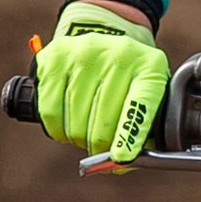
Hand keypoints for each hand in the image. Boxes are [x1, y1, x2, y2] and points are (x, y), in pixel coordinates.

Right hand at [35, 2, 169, 159]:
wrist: (106, 35)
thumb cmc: (129, 81)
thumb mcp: (149, 99)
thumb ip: (142, 135)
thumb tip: (118, 166)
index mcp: (149, 67)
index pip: (141, 104)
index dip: (130, 134)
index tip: (121, 157)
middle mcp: (119, 54)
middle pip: (104, 121)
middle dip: (102, 146)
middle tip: (102, 148)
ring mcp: (85, 53)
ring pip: (76, 121)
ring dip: (79, 138)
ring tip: (85, 131)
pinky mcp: (56, 57)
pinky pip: (51, 111)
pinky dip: (58, 129)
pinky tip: (67, 125)